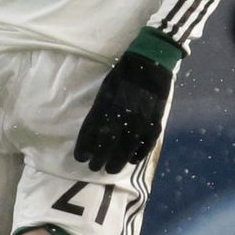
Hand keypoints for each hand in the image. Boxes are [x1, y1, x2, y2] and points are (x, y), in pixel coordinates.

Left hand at [74, 51, 172, 173]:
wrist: (150, 65)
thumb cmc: (122, 77)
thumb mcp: (105, 92)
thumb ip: (99, 112)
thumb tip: (93, 133)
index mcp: (106, 108)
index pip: (91, 134)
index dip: (84, 148)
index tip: (80, 158)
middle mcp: (121, 118)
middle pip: (107, 146)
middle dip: (98, 159)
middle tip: (94, 167)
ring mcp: (139, 123)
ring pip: (126, 150)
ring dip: (117, 163)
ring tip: (110, 170)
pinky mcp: (154, 124)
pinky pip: (145, 145)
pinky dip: (138, 155)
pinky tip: (131, 160)